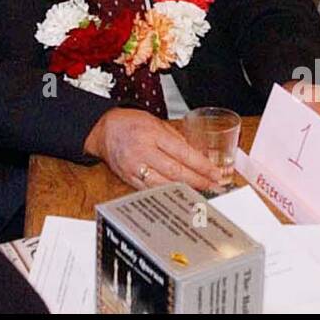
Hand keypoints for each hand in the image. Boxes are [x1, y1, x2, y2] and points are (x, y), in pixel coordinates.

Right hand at [84, 108, 221, 192]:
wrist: (103, 130)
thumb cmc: (130, 123)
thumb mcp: (156, 122)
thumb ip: (176, 139)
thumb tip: (198, 156)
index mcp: (152, 134)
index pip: (183, 153)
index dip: (202, 166)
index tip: (216, 174)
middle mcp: (143, 151)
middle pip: (176, 172)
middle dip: (199, 181)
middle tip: (215, 187)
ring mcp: (134, 167)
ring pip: (164, 185)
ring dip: (185, 191)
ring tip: (202, 194)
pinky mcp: (128, 179)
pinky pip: (151, 191)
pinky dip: (167, 195)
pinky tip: (179, 197)